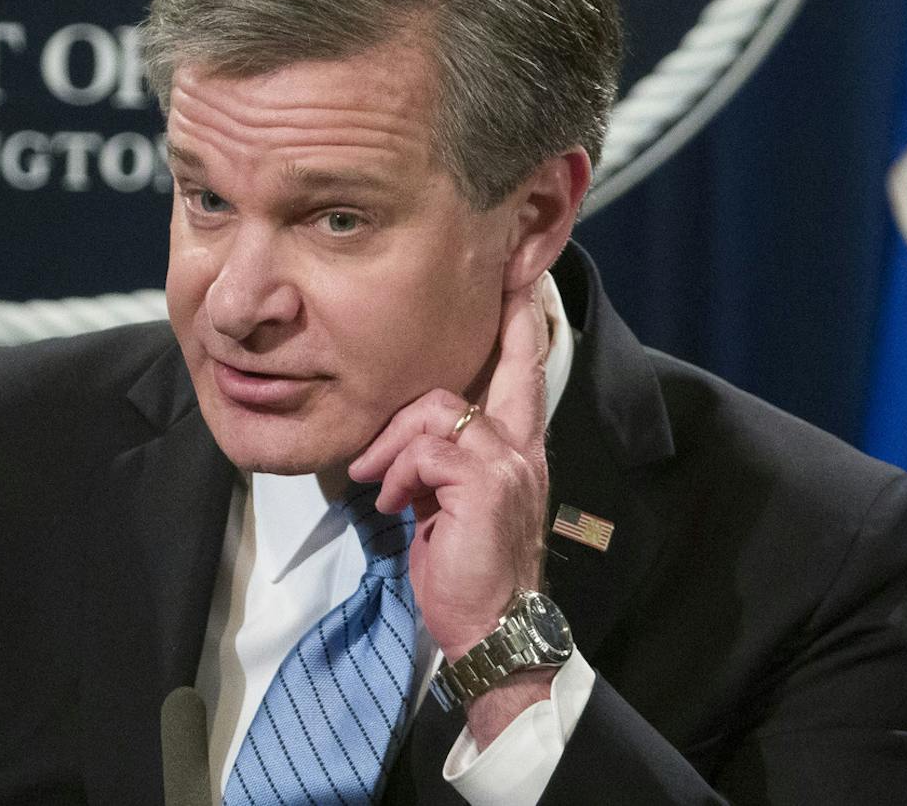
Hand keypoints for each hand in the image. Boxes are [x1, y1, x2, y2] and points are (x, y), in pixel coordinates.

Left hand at [346, 282, 553, 739]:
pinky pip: (426, 448)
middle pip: (483, 373)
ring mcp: (507, 461)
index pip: (525, 369)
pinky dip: (400, 474)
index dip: (524, 322)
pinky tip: (395, 505)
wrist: (495, 629)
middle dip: (431, 385)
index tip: (520, 278)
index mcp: (519, 449)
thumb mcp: (455, 507)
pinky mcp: (485, 480)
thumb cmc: (470, 573)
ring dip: (395, 445)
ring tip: (382, 486)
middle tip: (380, 445)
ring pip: (439, 408)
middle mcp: (522, 446)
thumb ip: (444, 464)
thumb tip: (407, 447)